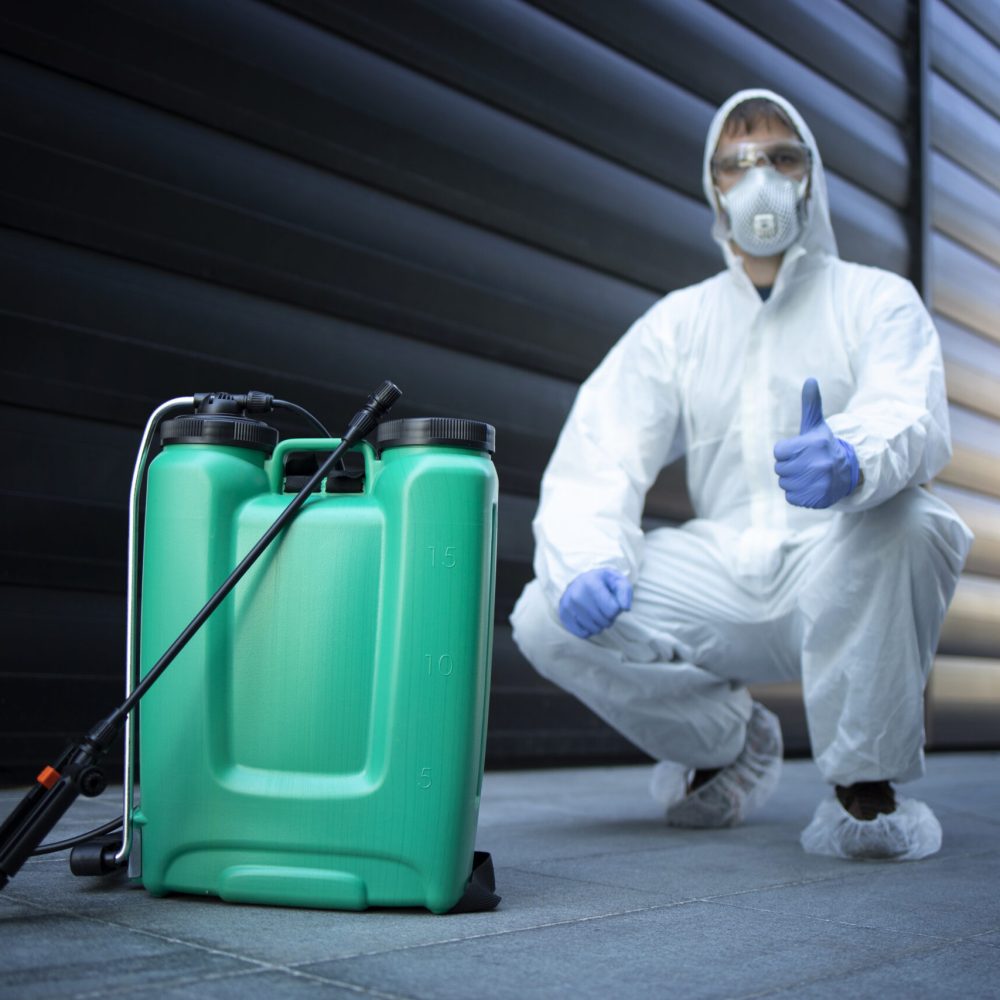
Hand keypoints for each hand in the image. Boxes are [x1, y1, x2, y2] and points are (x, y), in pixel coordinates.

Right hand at [559, 568, 632, 638]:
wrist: (581, 582)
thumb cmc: (603, 583)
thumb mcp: (617, 580)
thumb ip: (625, 591)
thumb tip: (625, 607)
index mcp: (590, 583)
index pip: (613, 610)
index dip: (617, 608)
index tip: (612, 601)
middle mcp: (576, 595)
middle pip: (604, 621)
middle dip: (609, 617)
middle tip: (605, 608)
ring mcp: (568, 606)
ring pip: (594, 629)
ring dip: (600, 624)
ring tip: (597, 613)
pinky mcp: (563, 616)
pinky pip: (583, 633)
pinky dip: (589, 630)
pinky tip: (589, 619)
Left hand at [773, 378, 858, 508]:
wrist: (846, 471)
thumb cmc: (824, 446)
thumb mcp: (816, 426)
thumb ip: (811, 404)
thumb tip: (810, 379)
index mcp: (813, 444)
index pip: (778, 451)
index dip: (786, 452)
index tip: (800, 450)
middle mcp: (818, 463)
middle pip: (779, 468)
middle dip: (789, 466)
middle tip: (806, 463)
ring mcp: (818, 482)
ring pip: (784, 483)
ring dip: (792, 480)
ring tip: (808, 474)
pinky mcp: (816, 498)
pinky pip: (791, 497)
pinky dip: (797, 494)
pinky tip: (810, 486)